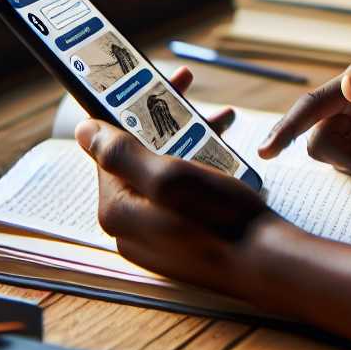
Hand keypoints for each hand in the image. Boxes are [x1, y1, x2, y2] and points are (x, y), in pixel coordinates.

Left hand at [75, 66, 296, 300]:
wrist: (266, 266)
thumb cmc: (223, 220)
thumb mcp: (170, 177)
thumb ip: (122, 154)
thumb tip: (84, 131)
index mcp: (117, 209)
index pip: (109, 147)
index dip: (130, 109)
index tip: (152, 83)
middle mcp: (129, 226)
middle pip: (138, 158)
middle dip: (165, 121)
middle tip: (189, 91)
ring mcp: (155, 236)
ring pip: (164, 174)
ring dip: (188, 141)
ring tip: (221, 120)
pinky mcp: (180, 241)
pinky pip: (180, 195)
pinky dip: (199, 168)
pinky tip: (223, 155)